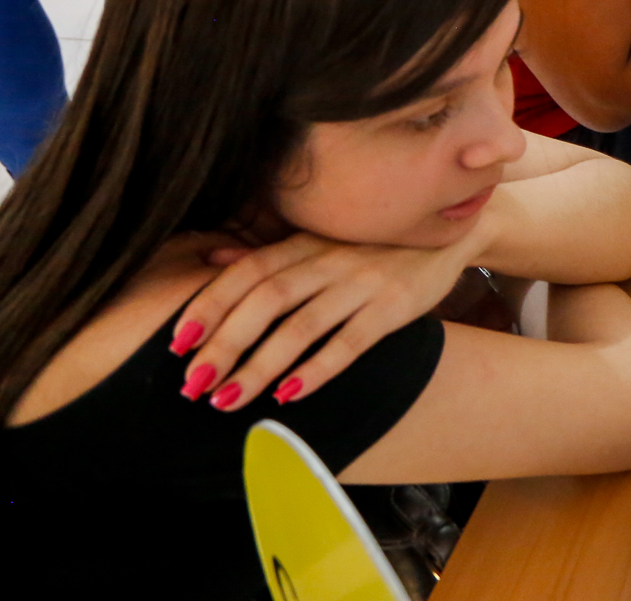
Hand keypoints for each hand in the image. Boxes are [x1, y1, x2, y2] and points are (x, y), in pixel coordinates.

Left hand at [169, 230, 475, 410]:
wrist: (453, 231)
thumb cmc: (377, 242)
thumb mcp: (324, 237)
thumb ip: (271, 254)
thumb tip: (213, 261)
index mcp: (306, 242)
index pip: (247, 272)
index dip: (209, 305)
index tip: (177, 344)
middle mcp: (329, 258)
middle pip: (267, 300)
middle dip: (225, 344)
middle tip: (194, 385)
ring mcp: (363, 281)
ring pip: (303, 325)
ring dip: (261, 365)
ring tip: (227, 400)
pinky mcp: (395, 306)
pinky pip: (351, 340)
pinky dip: (318, 368)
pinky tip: (290, 395)